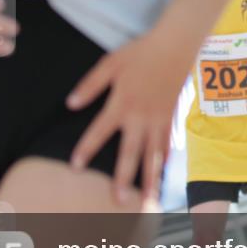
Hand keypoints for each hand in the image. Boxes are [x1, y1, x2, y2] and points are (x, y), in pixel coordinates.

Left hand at [67, 27, 190, 204]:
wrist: (175, 46)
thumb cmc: (140, 52)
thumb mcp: (110, 63)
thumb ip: (90, 85)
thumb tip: (71, 104)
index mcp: (122, 103)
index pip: (100, 131)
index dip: (86, 149)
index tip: (76, 167)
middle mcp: (141, 116)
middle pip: (131, 152)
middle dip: (123, 178)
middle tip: (118, 201)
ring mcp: (159, 119)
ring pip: (154, 154)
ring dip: (150, 178)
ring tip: (147, 199)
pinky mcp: (171, 116)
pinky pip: (168, 143)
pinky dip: (165, 160)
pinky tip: (162, 175)